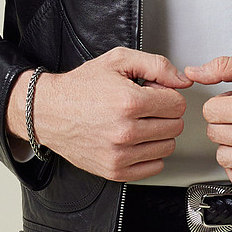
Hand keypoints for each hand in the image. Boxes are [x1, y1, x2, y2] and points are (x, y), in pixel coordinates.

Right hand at [6, 48, 191, 181]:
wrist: (48, 111)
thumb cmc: (81, 87)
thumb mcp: (118, 61)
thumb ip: (156, 65)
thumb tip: (183, 80)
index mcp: (129, 102)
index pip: (177, 104)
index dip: (167, 95)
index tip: (153, 93)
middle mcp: (125, 131)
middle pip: (175, 126)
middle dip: (164, 114)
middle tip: (145, 107)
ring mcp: (119, 155)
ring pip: (167, 147)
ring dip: (158, 134)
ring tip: (138, 122)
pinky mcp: (114, 171)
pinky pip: (154, 167)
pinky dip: (150, 154)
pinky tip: (136, 141)